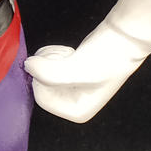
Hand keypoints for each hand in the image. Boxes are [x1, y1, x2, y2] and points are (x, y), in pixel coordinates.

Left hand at [24, 25, 145, 123]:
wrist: (121, 38)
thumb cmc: (107, 57)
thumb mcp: (76, 68)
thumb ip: (49, 72)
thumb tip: (28, 66)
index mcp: (77, 111)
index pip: (42, 98)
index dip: (44, 77)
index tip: (60, 62)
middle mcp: (72, 104)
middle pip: (40, 86)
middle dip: (48, 66)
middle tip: (67, 56)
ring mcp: (69, 90)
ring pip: (42, 75)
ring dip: (51, 58)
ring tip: (70, 54)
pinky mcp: (68, 75)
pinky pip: (47, 67)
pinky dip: (53, 55)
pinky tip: (70, 53)